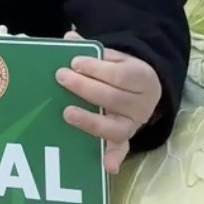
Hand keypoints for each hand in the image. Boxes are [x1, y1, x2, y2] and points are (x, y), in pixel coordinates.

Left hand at [56, 31, 161, 174]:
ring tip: (67, 112)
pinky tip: (107, 166)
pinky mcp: (125, 139)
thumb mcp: (112, 56)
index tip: (74, 62)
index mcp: (142, 78)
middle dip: (85, 88)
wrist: (141, 88)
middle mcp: (142, 104)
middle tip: (61, 77)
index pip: (120, 75)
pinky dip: (115, 158)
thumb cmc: (120, 71)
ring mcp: (134, 124)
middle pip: (113, 98)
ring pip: (115, 127)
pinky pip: (121, 150)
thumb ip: (92, 50)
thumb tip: (69, 37)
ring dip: (91, 121)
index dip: (97, 69)